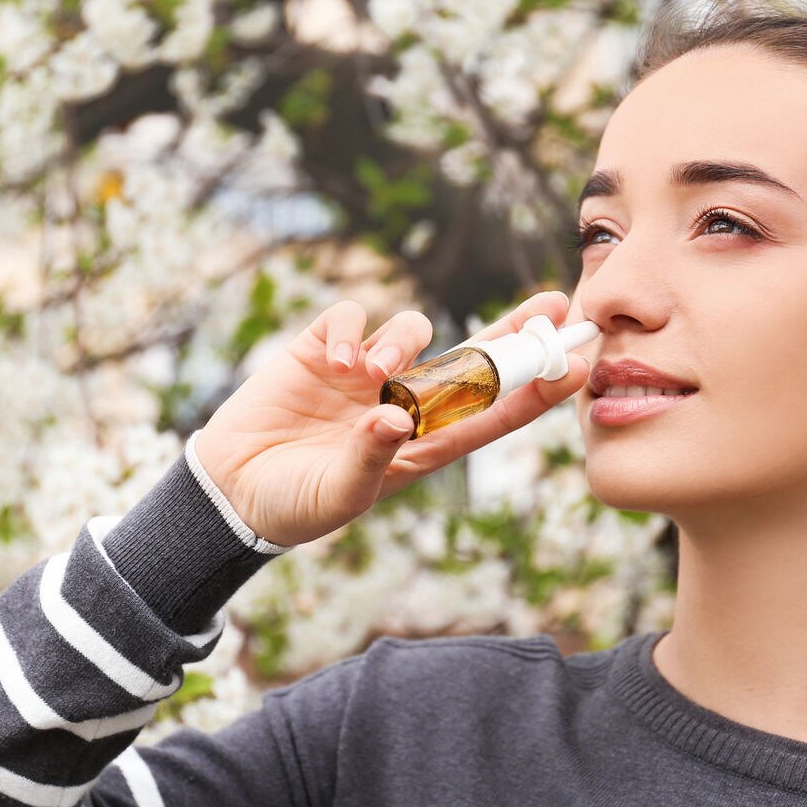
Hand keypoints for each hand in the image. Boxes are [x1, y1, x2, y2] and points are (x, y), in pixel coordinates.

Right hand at [192, 290, 591, 547]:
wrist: (231, 491)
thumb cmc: (296, 504)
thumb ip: (371, 457)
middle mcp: (402, 401)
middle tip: (555, 302)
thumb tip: (394, 415)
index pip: (491, 412)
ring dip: (406, 342)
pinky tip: (338, 362)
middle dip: (512, 331)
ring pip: (414, 330)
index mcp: (422, 443)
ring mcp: (364, 372)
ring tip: (375, 371)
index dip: (533, 390)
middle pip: (471, 358)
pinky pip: (354, 317)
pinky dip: (354, 331)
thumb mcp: (341, 494)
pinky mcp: (322, 349)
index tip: (575, 368)